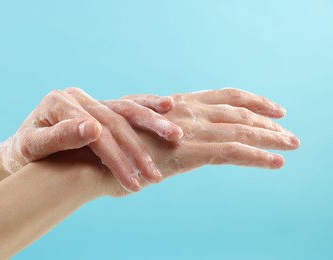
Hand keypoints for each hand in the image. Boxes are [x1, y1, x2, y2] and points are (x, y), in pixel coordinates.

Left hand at [0, 87, 182, 191]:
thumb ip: (60, 136)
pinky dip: (146, 106)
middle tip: (156, 174)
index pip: (96, 133)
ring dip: (153, 123)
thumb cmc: (24, 154)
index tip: (133, 182)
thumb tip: (93, 128)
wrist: (22, 150)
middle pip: (115, 120)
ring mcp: (90, 100)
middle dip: (138, 149)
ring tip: (176, 135)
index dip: (115, 158)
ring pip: (126, 109)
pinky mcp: (99, 106)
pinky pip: (126, 104)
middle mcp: (77, 97)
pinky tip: (167, 105)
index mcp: (59, 103)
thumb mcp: (32, 147)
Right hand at [86, 88, 299, 196]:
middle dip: (266, 118)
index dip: (251, 100)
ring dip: (269, 138)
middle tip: (287, 129)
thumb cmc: (113, 147)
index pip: (223, 96)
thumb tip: (174, 140)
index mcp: (177, 105)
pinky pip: (231, 153)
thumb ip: (162, 131)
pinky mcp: (187, 153)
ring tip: (292, 145)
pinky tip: (276, 163)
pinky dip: (257, 157)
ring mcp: (188, 131)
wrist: (91, 157)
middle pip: (237, 110)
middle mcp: (186, 112)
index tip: (271, 108)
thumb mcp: (142, 132)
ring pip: (240, 130)